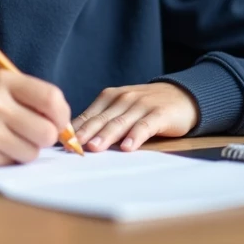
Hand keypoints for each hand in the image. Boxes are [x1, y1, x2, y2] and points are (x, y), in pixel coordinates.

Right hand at [0, 70, 71, 165]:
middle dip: (45, 138)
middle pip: (47, 131)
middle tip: (30, 134)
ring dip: (26, 150)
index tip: (59, 123)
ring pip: (33, 151)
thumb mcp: (0, 89)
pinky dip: (9, 159)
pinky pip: (13, 163)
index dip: (62, 115)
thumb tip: (67, 130)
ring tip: (6, 139)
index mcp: (3, 80)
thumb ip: (33, 101)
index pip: (52, 98)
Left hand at [73, 82, 199, 151]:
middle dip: (85, 133)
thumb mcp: (122, 108)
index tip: (60, 144)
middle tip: (72, 147)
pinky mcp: (159, 114)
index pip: (88, 115)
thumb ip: (102, 121)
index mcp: (110, 97)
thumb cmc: (147, 106)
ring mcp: (142, 105)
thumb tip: (74, 141)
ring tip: (94, 148)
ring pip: (120, 122)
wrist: (183, 95)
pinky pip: (145, 126)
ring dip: (106, 136)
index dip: (74, 130)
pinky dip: (135, 136)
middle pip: (101, 119)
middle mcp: (123, 99)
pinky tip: (128, 147)